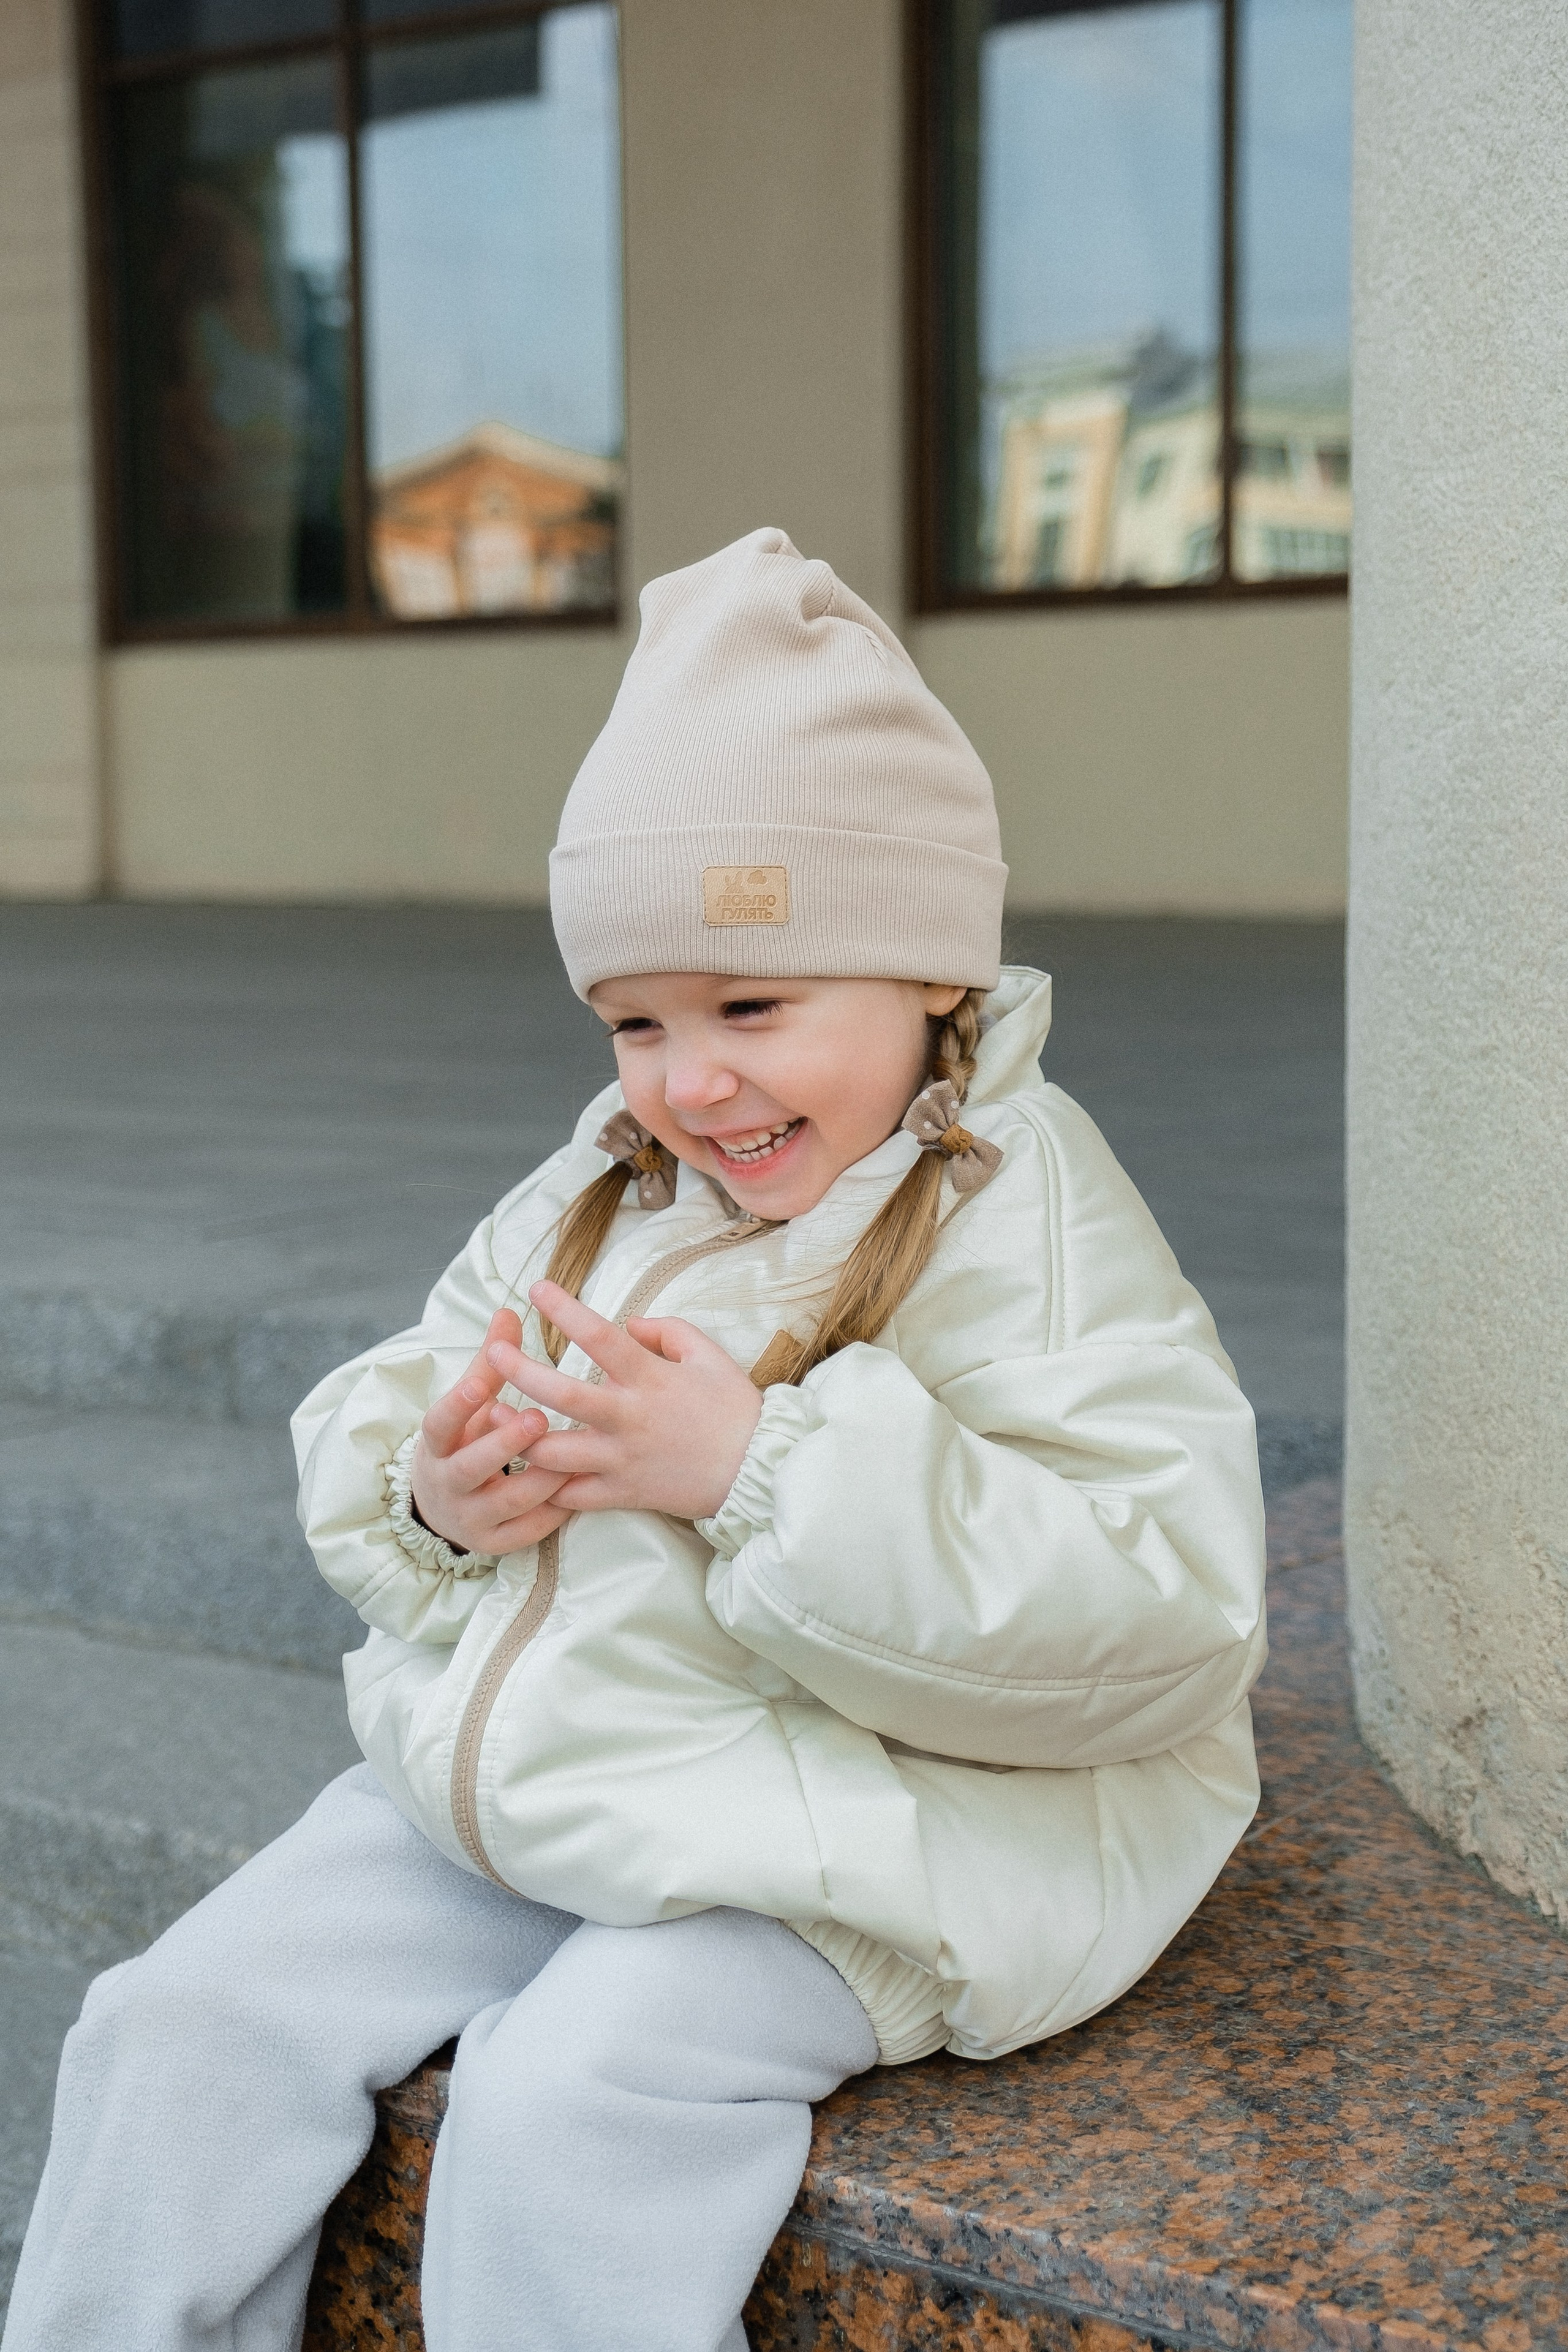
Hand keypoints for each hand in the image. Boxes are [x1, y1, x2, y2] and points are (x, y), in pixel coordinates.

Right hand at [411, 1309, 572, 1556]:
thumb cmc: (466, 1439)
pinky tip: (579, 1488)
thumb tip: (509, 1311)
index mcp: (437, 1443)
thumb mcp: (468, 1404)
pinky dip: (553, 1510)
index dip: (459, 1405)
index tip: (483, 1385)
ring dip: (540, 1477)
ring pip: (507, 1501)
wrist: (444, 1506)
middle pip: (471, 1466)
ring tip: (572, 1455)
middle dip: (504, 1444)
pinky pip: (528, 1529)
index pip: (440, 1423)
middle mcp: (448, 1482)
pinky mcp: (497, 1542)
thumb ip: (490, 1361)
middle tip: (538, 1417)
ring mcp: (471, 1517)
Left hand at [481, 1281, 763, 1521]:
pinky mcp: (622, 1493)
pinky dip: (547, 1485)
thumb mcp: (709, 1355)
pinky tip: (529, 1470)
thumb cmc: (735, 1410)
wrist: (757, 1471)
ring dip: (519, 1435)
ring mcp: (621, 1459)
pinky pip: (572, 1494)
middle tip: (492, 1353)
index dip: (563, 1308)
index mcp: (649, 1378)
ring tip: (495, 1418)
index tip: (537, 1288)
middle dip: (518, 1371)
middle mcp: (628, 1418)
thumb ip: (666, 1330)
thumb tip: (628, 1324)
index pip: (597, 1335)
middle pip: (559, 1393)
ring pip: (553, 1451)